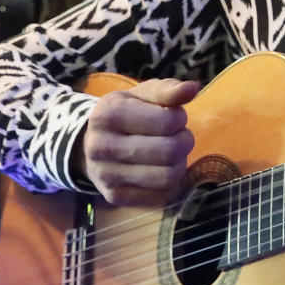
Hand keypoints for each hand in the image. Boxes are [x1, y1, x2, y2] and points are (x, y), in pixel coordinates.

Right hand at [72, 78, 197, 205]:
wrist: (92, 144)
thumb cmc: (127, 114)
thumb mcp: (142, 95)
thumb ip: (168, 90)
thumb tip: (193, 88)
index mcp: (107, 114)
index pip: (167, 121)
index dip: (179, 117)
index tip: (172, 116)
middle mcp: (101, 147)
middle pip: (170, 151)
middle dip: (184, 141)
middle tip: (178, 136)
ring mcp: (106, 176)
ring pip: (168, 176)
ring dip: (179, 162)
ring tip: (171, 152)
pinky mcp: (115, 197)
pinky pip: (161, 195)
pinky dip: (169, 182)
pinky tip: (158, 168)